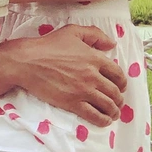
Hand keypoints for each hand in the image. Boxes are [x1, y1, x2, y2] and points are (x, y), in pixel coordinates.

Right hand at [9, 24, 126, 126]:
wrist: (28, 61)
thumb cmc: (48, 45)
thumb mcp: (72, 31)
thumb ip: (95, 34)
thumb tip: (111, 45)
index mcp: (95, 58)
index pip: (118, 74)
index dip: (122, 82)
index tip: (120, 86)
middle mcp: (93, 76)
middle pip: (115, 92)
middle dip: (119, 99)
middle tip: (117, 101)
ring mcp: (83, 91)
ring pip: (108, 105)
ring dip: (114, 111)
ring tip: (113, 113)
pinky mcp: (72, 103)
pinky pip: (94, 115)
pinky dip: (103, 120)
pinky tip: (105, 120)